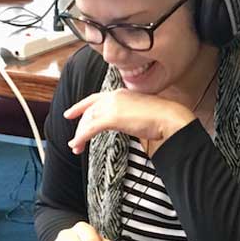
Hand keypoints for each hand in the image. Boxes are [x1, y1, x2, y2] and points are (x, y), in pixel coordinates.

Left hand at [64, 89, 193, 155]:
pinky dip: (81, 137)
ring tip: (75, 147)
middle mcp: (113, 97)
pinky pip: (90, 128)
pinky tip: (77, 145)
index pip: (94, 99)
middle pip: (89, 112)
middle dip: (79, 126)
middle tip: (74, 141)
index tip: (71, 113)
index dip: (80, 106)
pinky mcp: (112, 118)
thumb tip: (128, 122)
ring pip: (87, 121)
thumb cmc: (162, 117)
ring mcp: (112, 106)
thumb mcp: (141, 111)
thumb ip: (129, 114)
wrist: (169, 117)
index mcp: (120, 93)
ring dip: (79, 135)